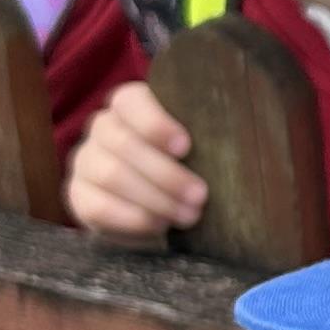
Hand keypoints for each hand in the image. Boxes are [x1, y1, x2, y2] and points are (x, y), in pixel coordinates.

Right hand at [67, 78, 207, 240]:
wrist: (161, 202)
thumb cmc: (192, 163)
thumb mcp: (204, 143)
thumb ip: (215, 134)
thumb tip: (249, 137)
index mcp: (130, 105)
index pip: (131, 101)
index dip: (156, 123)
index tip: (186, 147)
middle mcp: (102, 128)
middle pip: (123, 143)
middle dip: (165, 174)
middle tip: (199, 197)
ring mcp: (85, 161)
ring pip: (110, 175)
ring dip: (153, 199)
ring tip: (187, 216)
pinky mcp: (79, 196)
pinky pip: (95, 208)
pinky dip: (131, 220)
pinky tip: (159, 228)